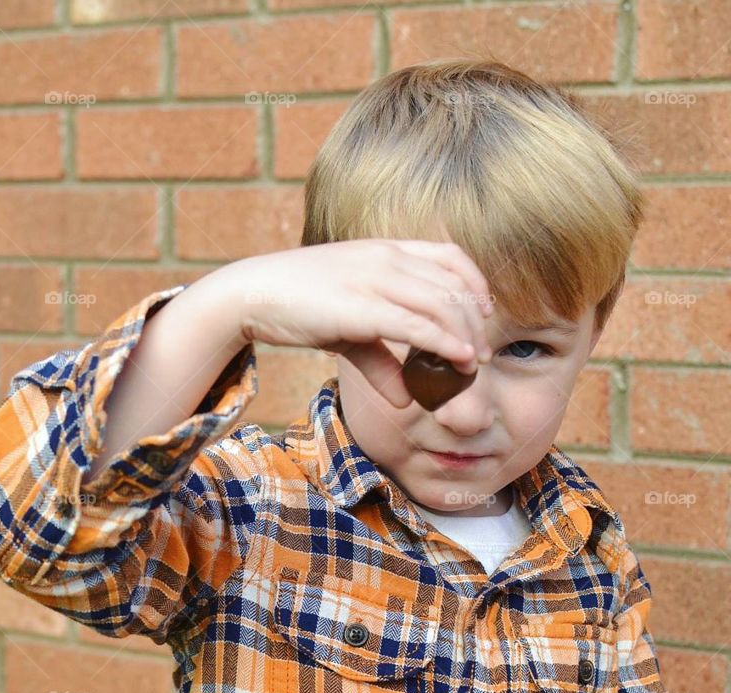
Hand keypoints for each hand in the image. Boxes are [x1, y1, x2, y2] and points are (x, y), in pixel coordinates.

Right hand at [230, 239, 493, 409]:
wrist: (252, 293)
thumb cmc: (297, 307)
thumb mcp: (346, 333)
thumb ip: (380, 361)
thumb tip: (407, 400)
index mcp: (385, 250)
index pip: (450, 256)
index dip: (475, 284)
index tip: (483, 315)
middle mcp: (387, 257)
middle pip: (454, 284)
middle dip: (475, 321)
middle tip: (481, 355)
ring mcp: (375, 279)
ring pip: (443, 304)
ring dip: (466, 336)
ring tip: (472, 365)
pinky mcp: (363, 308)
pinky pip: (419, 325)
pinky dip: (446, 343)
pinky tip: (459, 360)